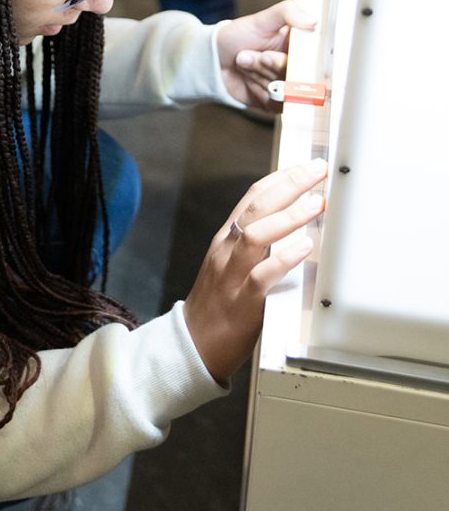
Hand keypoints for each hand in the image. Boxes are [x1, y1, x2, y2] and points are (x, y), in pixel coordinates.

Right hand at [182, 158, 326, 384]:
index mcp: (226, 239)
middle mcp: (226, 250)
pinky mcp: (242, 300)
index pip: (252, 198)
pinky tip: (305, 247)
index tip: (307, 166)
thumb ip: (258, 246)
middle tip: (318, 171)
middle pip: (256, 207)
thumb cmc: (219, 305)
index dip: (281, 178)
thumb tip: (297, 228)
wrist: (192, 344)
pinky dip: (284, 258)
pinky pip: (262, 275)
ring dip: (289, 217)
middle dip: (290, 185)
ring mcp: (232, 273)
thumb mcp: (232, 265)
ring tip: (316, 205)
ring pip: (256, 235)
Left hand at [217, 0, 316, 108]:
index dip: (290, 59)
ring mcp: (287, 86)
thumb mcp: (262, 19)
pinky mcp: (275, 103)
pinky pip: (275, 104)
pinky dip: (257, 90)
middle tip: (246, 54)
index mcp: (300, 47)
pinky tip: (247, 78)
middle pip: (296, 76)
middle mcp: (298, 67)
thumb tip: (314, 21)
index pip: (310, 58)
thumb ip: (288, 12)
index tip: (267, 54)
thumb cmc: (238, 36)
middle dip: (266, 65)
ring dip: (257, 75)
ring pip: (283, 90)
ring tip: (243, 61)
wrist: (214, 59)